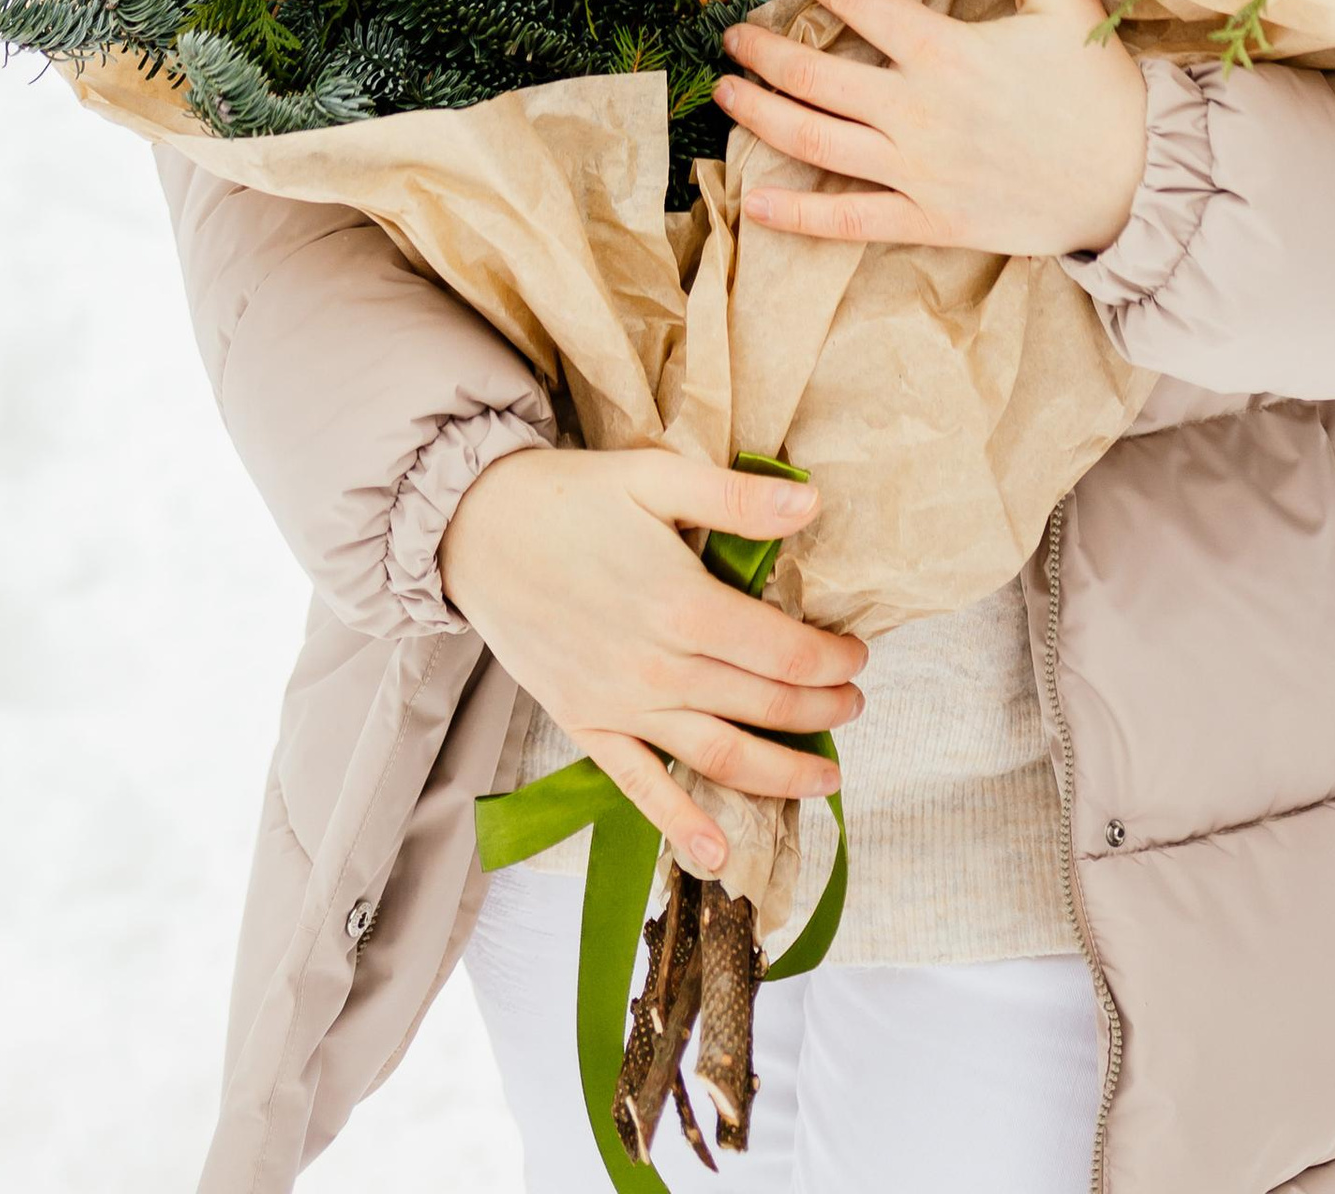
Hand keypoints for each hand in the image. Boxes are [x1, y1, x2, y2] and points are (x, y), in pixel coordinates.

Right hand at [438, 446, 865, 868]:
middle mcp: (660, 669)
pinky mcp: (588, 727)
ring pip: (721, 756)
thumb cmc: (571, 497)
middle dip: (822, 713)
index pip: (785, 652)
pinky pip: (643, 789)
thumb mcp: (656, 476)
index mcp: (685, 605)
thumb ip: (736, 500)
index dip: (832, 661)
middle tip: (854, 706)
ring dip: (781, 775)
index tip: (857, 658)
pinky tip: (718, 858)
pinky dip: (682, 827)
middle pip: (764, 706)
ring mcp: (623, 707)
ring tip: (826, 778)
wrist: (477, 530)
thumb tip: (813, 504)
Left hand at [717, 0, 1147, 259]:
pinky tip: (752, 200)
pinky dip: (797, 214)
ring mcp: (917, 171)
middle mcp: (917, 111)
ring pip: (815, 141)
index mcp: (945, 50)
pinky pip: (849, 220)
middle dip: (762, 50)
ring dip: (760, 114)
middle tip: (730, 34)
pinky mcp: (928, 219)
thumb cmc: (1098, 86)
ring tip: (724, 93)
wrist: (1136, 181)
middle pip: (813, 75)